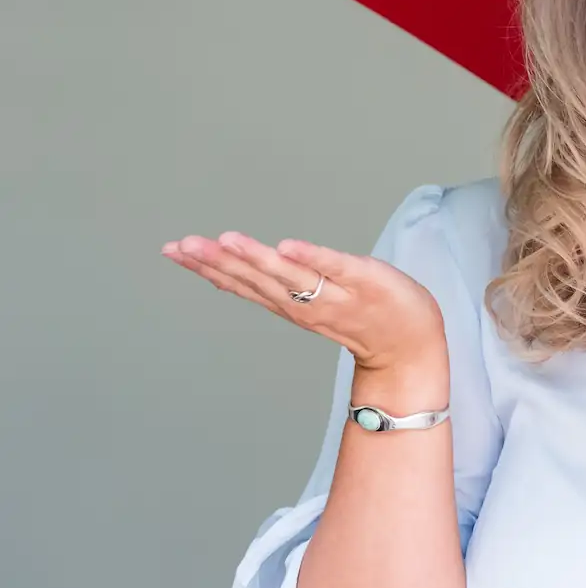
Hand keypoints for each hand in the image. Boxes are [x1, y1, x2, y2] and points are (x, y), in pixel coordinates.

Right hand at [160, 229, 446, 375]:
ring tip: (227, 240)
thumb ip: (276, 285)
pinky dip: (312, 258)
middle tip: (183, 244)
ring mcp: (335, 294)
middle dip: (218, 261)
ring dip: (257, 258)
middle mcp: (305, 302)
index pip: (242, 283)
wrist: (409, 347)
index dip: (207, 267)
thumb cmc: (362, 318)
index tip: (174, 251)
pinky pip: (336, 268)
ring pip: (288, 275)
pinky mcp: (366, 283)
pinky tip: (287, 247)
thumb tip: (237, 265)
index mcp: (289, 304)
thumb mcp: (308, 302)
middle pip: (256, 279)